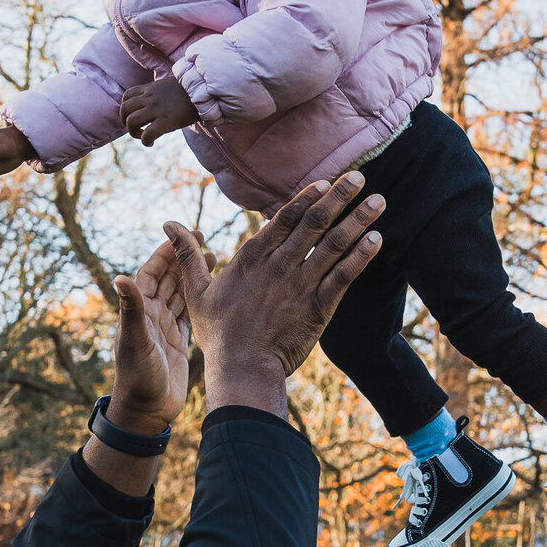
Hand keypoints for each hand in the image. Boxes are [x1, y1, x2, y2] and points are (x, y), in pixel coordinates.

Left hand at [109, 233, 215, 433]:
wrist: (146, 411)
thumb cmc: (137, 378)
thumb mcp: (136, 341)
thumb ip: (131, 309)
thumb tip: (119, 276)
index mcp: (140, 311)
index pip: (152, 274)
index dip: (166, 254)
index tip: (181, 235)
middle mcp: (152, 316)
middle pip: (169, 280)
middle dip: (183, 259)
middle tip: (203, 238)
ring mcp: (165, 329)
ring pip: (181, 294)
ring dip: (194, 276)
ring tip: (213, 256)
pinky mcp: (179, 342)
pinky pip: (190, 313)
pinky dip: (199, 298)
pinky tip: (213, 288)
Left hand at [120, 76, 197, 146]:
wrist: (206, 91)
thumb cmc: (191, 91)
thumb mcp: (170, 86)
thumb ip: (159, 93)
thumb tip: (161, 101)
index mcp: (151, 89)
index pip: (127, 96)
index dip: (126, 109)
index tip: (134, 117)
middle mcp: (150, 98)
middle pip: (124, 109)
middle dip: (126, 122)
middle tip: (136, 130)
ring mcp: (156, 109)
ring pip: (131, 121)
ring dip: (133, 132)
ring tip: (142, 136)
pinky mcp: (166, 121)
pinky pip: (147, 134)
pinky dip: (145, 141)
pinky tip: (151, 142)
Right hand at [163, 172, 384, 417]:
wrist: (242, 368)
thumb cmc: (218, 333)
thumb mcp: (197, 291)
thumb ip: (187, 255)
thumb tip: (168, 224)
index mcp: (253, 258)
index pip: (285, 218)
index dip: (307, 197)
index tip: (326, 180)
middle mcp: (280, 265)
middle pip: (314, 223)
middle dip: (340, 197)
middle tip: (360, 177)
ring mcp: (301, 285)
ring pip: (334, 245)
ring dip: (358, 220)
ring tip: (378, 201)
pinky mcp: (319, 307)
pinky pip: (344, 276)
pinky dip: (361, 256)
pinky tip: (376, 239)